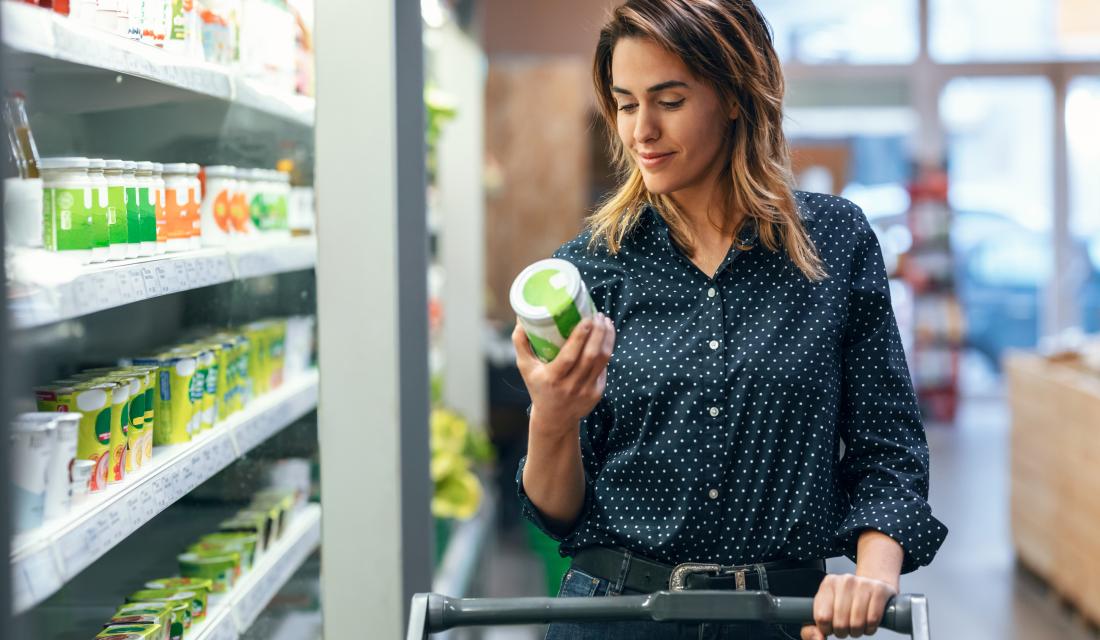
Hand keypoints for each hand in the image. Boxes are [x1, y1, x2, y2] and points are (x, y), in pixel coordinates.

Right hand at [511, 314, 615, 432]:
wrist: (554, 418)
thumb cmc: (538, 386)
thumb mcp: (525, 367)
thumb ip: (520, 342)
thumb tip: (522, 317)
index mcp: (551, 379)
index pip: (569, 356)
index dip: (580, 337)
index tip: (587, 318)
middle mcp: (570, 386)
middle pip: (590, 356)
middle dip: (598, 333)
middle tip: (598, 315)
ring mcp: (586, 391)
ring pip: (602, 360)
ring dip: (607, 338)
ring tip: (605, 322)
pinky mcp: (597, 393)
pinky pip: (604, 368)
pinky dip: (606, 350)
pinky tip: (605, 337)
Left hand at [801, 574, 897, 638]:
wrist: (871, 588)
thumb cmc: (845, 602)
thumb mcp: (825, 611)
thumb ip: (812, 629)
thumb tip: (818, 639)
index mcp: (828, 584)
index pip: (822, 617)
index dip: (827, 629)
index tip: (830, 627)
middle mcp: (844, 581)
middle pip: (840, 623)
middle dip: (843, 632)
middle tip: (846, 627)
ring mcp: (863, 584)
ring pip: (857, 623)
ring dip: (857, 631)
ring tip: (856, 625)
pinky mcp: (879, 590)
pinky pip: (873, 620)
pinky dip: (870, 628)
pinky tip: (867, 622)